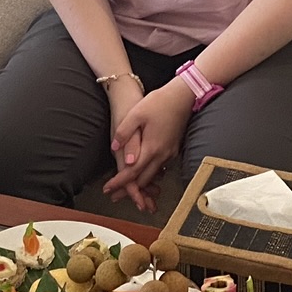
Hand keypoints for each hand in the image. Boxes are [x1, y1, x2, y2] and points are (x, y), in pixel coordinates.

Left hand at [105, 80, 191, 212]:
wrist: (184, 95)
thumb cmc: (159, 101)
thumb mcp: (136, 113)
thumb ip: (124, 133)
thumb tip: (116, 150)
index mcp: (152, 147)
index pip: (132, 173)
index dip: (119, 183)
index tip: (108, 190)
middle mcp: (162, 154)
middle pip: (144, 180)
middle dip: (128, 190)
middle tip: (114, 196)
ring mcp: (170, 153)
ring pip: (153, 176)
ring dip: (140, 185)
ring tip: (128, 191)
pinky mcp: (174, 149)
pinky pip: (160, 168)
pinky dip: (150, 176)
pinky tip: (144, 175)